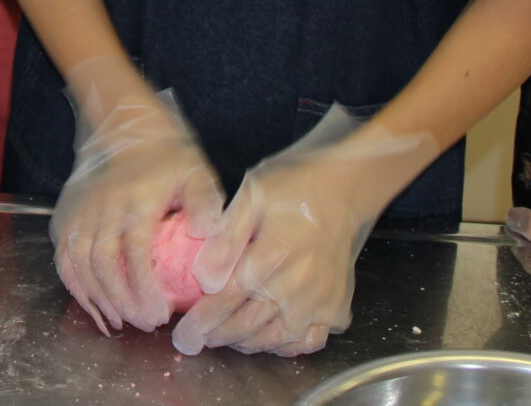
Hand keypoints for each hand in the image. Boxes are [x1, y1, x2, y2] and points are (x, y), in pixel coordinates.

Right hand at [52, 95, 223, 332]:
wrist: (122, 128)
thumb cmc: (166, 158)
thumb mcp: (196, 172)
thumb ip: (206, 203)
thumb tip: (208, 236)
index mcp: (135, 199)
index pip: (134, 252)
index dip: (145, 289)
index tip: (161, 314)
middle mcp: (101, 207)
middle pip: (103, 264)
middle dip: (123, 302)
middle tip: (146, 324)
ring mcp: (78, 213)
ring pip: (79, 265)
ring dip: (98, 299)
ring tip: (121, 322)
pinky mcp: (64, 218)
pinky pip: (64, 259)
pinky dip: (76, 288)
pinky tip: (95, 307)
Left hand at [173, 108, 431, 356]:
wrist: (346, 185)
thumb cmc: (295, 183)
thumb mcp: (251, 194)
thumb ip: (227, 237)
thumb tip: (204, 278)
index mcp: (276, 252)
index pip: (229, 297)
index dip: (203, 320)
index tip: (184, 334)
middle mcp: (301, 283)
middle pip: (250, 324)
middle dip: (217, 336)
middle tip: (195, 339)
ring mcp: (322, 300)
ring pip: (277, 339)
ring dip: (247, 343)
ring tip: (225, 336)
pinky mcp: (338, 307)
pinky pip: (309, 341)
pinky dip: (285, 346)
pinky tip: (267, 335)